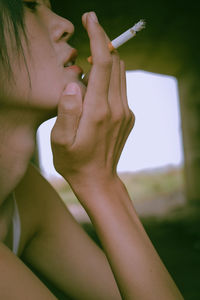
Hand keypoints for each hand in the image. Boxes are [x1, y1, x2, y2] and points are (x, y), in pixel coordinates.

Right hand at [51, 12, 134, 185]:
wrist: (99, 180)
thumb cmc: (74, 162)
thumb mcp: (59, 141)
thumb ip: (66, 111)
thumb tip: (73, 84)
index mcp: (98, 111)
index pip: (103, 64)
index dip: (98, 37)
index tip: (91, 19)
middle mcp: (117, 108)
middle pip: (115, 64)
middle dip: (103, 43)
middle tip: (89, 32)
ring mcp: (125, 112)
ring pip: (120, 74)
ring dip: (106, 61)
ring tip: (87, 67)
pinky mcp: (128, 116)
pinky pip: (120, 88)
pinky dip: (109, 78)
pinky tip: (94, 88)